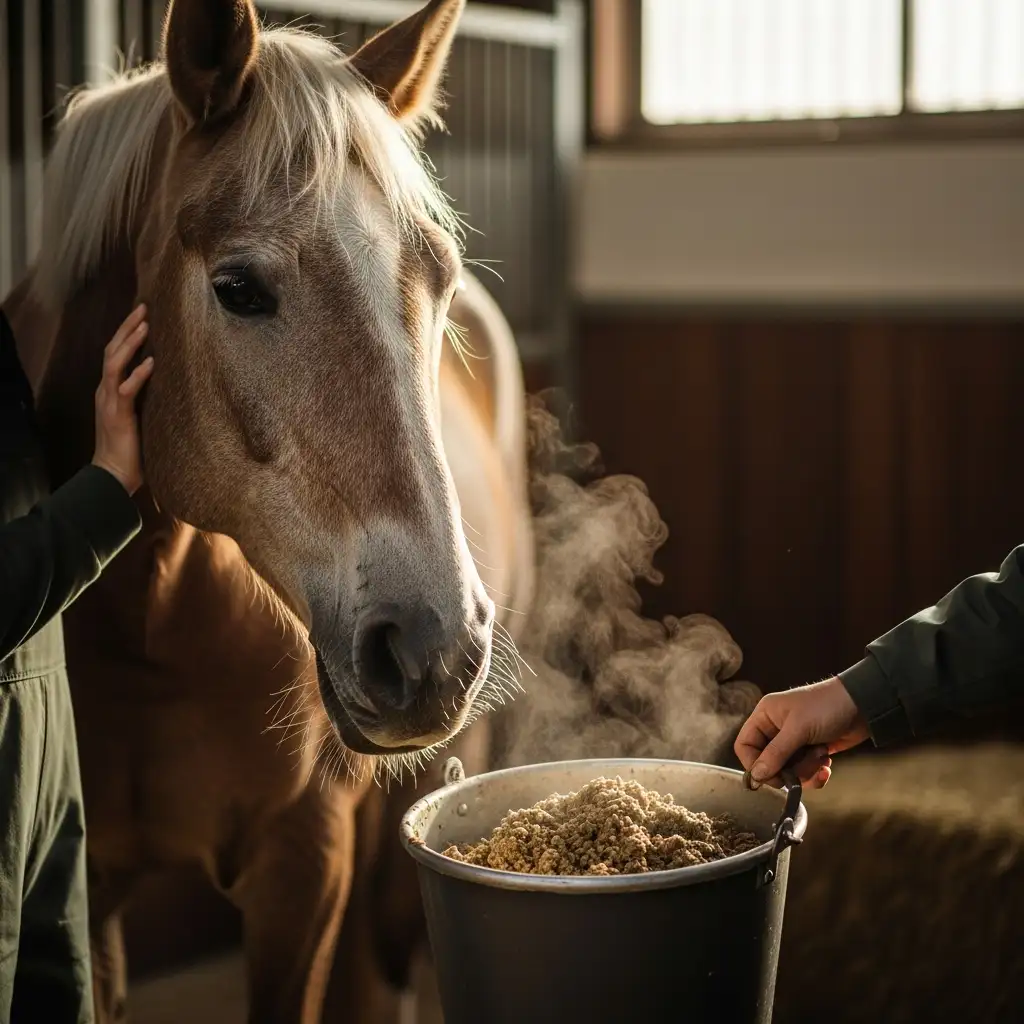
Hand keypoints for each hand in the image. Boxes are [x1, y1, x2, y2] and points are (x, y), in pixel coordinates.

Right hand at [92, 305, 153, 495]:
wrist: (112, 475)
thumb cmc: (130, 450)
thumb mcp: (140, 417)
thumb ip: (147, 398)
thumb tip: (169, 383)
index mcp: (111, 391)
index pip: (115, 354)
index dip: (126, 334)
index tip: (142, 316)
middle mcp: (106, 392)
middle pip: (112, 350)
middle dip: (127, 328)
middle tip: (143, 308)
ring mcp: (110, 402)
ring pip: (115, 364)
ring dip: (130, 343)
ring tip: (144, 326)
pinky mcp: (118, 416)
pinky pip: (126, 390)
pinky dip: (138, 375)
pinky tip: (152, 363)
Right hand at [733, 678, 869, 789]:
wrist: (864, 705)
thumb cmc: (827, 707)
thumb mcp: (799, 729)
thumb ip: (776, 753)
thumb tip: (755, 776)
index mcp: (765, 716)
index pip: (744, 745)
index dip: (754, 764)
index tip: (771, 776)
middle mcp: (776, 729)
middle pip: (767, 762)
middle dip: (787, 769)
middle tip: (803, 768)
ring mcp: (794, 741)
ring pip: (788, 770)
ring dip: (805, 770)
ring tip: (821, 757)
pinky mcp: (811, 751)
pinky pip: (804, 772)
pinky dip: (816, 773)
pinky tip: (827, 764)